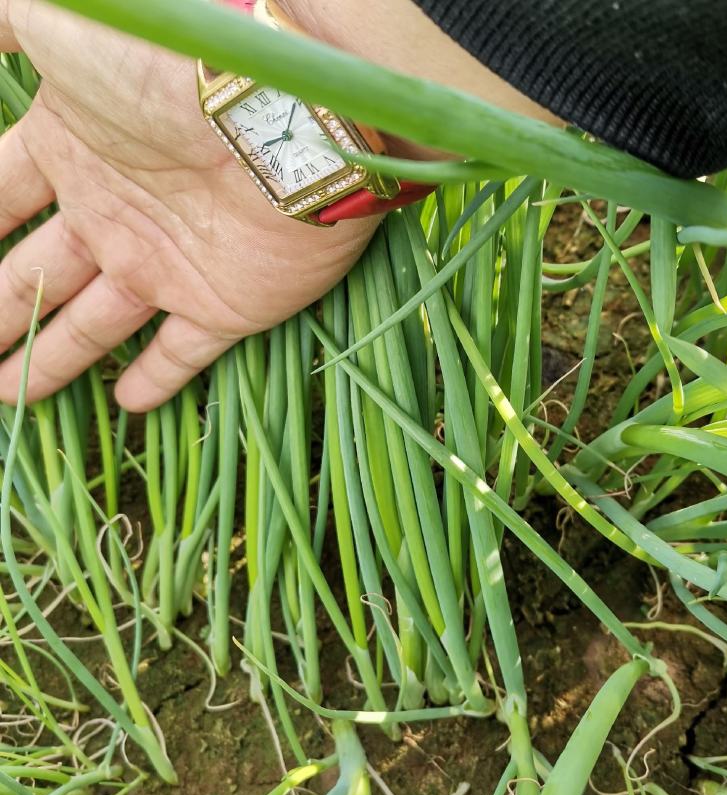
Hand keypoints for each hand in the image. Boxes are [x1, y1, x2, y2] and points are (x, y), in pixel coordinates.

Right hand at [0, 0, 378, 411]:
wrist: (280, 117)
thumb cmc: (162, 63)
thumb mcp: (55, 16)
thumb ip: (7, 22)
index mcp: (70, 153)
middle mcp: (116, 216)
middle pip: (39, 277)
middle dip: (1, 312)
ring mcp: (171, 265)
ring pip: (97, 324)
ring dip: (56, 359)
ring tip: (13, 396)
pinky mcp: (226, 306)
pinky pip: (184, 353)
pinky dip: (158, 380)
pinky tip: (130, 404)